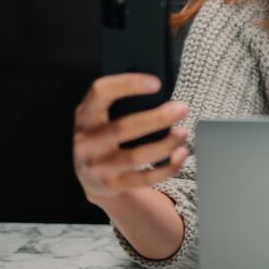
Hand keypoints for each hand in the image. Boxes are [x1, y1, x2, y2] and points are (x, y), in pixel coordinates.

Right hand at [73, 73, 190, 203]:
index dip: (128, 84)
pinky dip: (167, 167)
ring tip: (183, 133)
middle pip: (123, 128)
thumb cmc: (104, 134)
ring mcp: (97, 166)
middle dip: (157, 118)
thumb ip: (121, 103)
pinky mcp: (112, 185)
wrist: (89, 175)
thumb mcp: (102, 116)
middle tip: (182, 109)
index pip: (100, 92)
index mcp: (85, 115)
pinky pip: (145, 178)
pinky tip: (180, 154)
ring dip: (165, 145)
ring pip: (135, 157)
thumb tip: (160, 95)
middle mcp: (86, 141)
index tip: (156, 83)